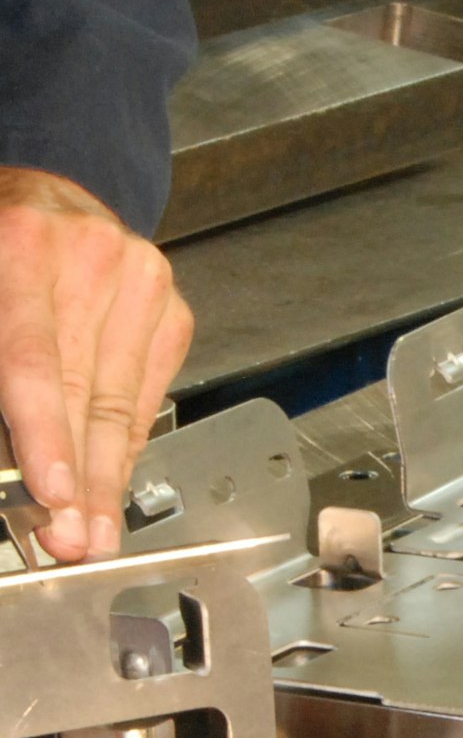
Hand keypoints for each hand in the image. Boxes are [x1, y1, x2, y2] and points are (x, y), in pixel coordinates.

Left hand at [0, 169, 193, 561]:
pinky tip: (110, 479)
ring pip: (122, 403)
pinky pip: (148, 395)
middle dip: (78, 480)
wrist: (43, 197)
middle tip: (71, 540)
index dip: (45, 437)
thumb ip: (1, 385)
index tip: (52, 495)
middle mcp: (90, 255)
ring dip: (105, 476)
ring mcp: (142, 278)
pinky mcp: (170, 305)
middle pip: (86, 393)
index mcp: (22, 245)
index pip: (36, 363)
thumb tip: (14, 465)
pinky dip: (126, 443)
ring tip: (93, 528)